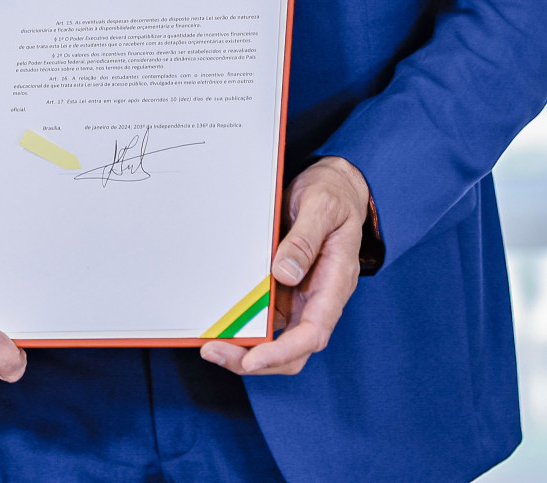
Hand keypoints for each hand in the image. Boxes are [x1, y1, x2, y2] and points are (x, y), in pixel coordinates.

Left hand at [200, 157, 368, 377]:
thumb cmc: (332, 197)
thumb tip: (285, 273)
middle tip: (215, 352)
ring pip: (276, 339)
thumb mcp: (321, 208)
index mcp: (335, 284)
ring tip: (210, 345)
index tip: (252, 359)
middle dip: (255, 360)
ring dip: (245, 348)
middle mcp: (319, 298)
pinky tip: (220, 323)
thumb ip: (305, 240)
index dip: (282, 352)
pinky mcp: (285, 289)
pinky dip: (244, 326)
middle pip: (292, 350)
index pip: (313, 333)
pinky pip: (265, 316)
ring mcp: (301, 296)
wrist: (334, 187)